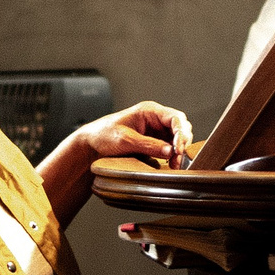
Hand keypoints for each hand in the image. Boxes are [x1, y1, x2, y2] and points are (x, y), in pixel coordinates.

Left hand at [72, 101, 193, 168]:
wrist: (92, 144)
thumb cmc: (104, 135)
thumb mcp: (126, 140)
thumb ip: (149, 145)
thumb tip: (170, 151)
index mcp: (149, 110)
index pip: (175, 117)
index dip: (181, 133)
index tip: (177, 149)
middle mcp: (155, 118)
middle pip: (180, 126)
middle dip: (182, 142)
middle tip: (177, 159)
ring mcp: (155, 129)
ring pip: (177, 137)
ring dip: (178, 150)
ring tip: (174, 164)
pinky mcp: (154, 141)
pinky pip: (170, 146)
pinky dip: (172, 155)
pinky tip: (170, 163)